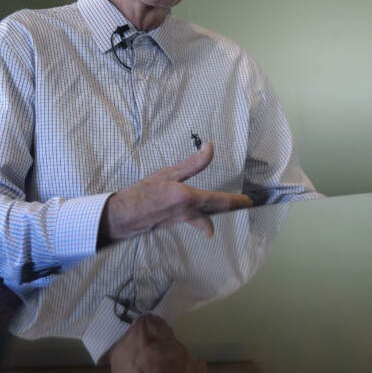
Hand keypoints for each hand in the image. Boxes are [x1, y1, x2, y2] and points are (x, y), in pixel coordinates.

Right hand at [98, 142, 252, 243]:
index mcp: (189, 198)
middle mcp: (190, 213)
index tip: (249, 200)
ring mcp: (184, 221)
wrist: (122, 216)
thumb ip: (192, 164)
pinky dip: (204, 218)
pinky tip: (203, 216)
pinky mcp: (176, 223)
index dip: (237, 201)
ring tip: (227, 206)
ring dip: (218, 212)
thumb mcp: (167, 174)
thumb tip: (210, 149)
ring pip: (208, 217)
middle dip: (232, 207)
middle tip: (245, 203)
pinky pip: (196, 221)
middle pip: (218, 211)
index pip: (220, 201)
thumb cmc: (141, 194)